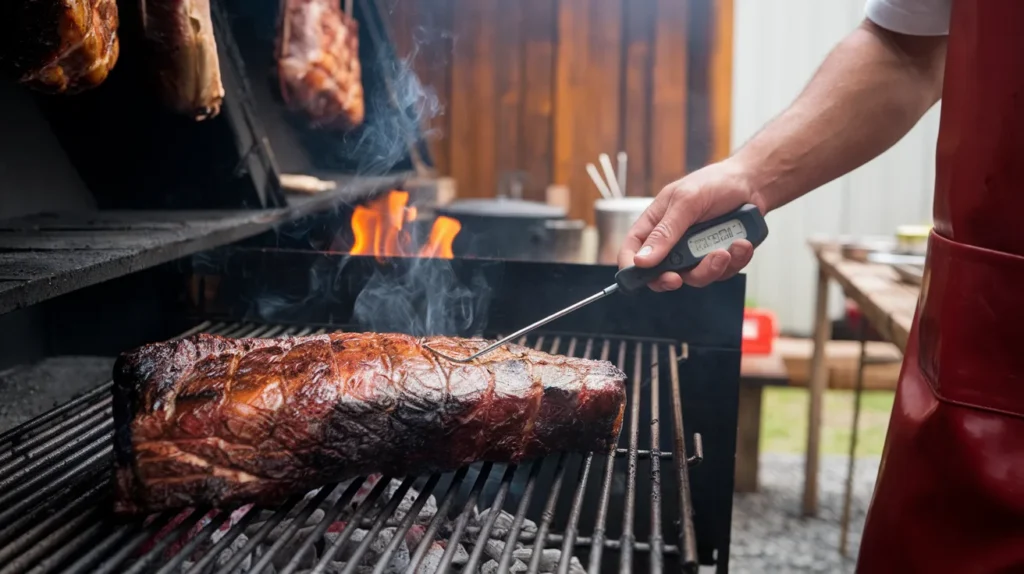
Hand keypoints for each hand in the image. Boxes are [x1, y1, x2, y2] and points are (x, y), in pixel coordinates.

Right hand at [617, 159, 765, 290]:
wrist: (753, 184)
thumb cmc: (716, 183)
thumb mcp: (687, 202)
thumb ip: (665, 232)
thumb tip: (642, 260)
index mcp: (656, 223)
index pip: (632, 249)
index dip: (630, 267)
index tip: (640, 277)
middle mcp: (673, 242)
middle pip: (662, 274)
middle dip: (675, 277)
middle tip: (679, 277)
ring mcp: (696, 252)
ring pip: (695, 277)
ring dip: (713, 267)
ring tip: (727, 249)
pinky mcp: (718, 258)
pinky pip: (722, 273)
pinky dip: (735, 260)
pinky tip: (742, 242)